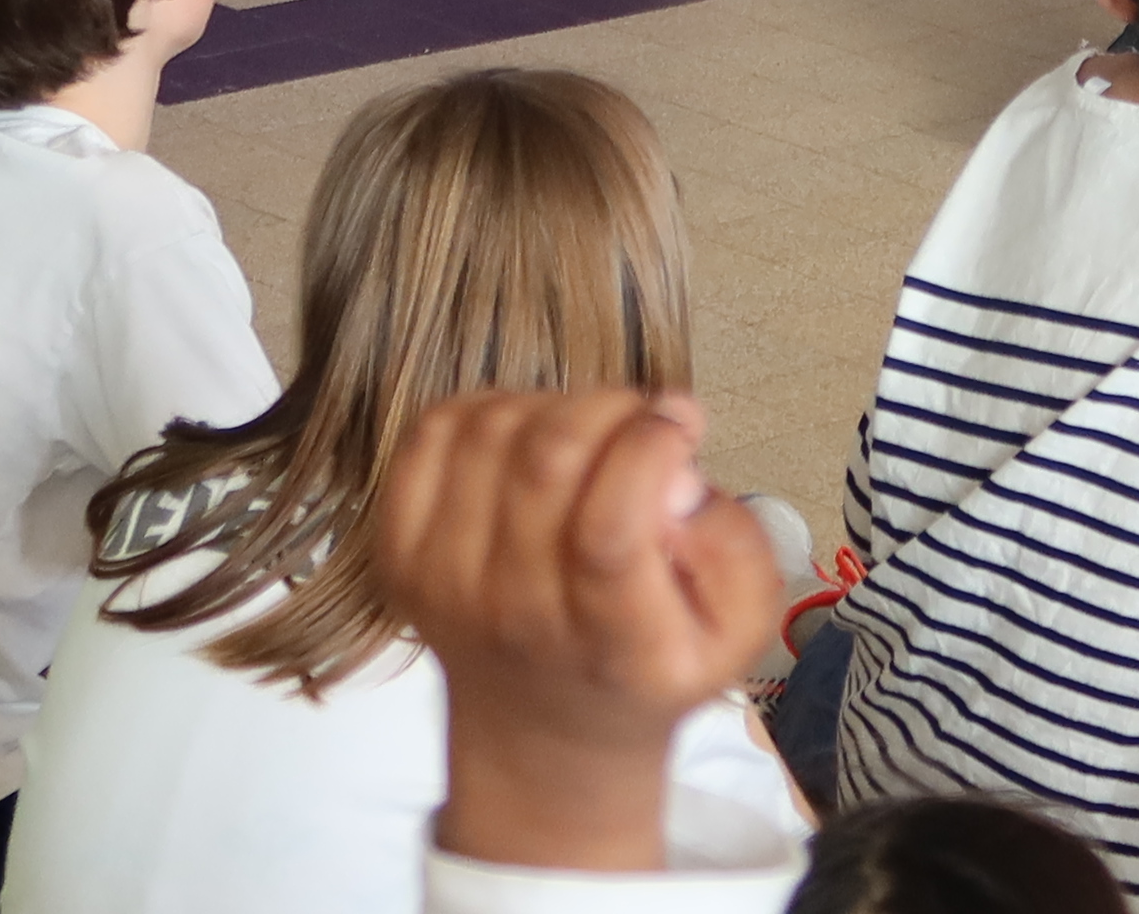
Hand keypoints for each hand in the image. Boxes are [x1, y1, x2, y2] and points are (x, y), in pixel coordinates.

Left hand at [387, 388, 787, 869]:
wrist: (547, 733)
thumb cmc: (646, 665)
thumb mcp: (736, 630)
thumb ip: (735, 547)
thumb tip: (675, 478)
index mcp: (612, 642)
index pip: (610, 525)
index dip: (651, 446)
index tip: (681, 426)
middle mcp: (519, 614)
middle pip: (547, 459)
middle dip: (611, 406)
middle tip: (639, 421)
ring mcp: (449, 582)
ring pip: (494, 431)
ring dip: (555, 406)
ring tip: (588, 438)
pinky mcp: (403, 552)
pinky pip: (433, 434)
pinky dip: (485, 411)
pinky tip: (527, 440)